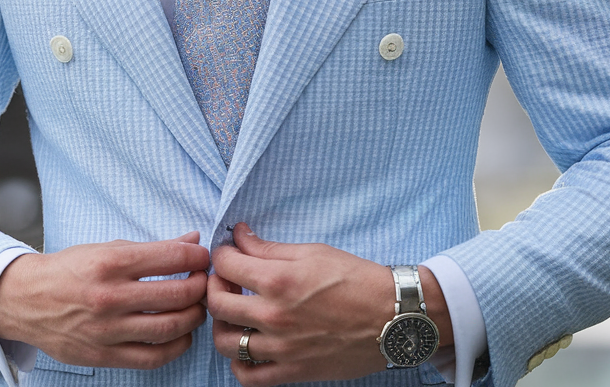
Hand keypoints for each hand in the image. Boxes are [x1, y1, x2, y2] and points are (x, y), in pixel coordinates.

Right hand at [0, 232, 210, 369]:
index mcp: (111, 262)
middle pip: (178, 294)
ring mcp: (107, 329)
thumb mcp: (106, 248)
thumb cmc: (68, 270)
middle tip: (203, 282)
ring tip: (195, 308)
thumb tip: (192, 240)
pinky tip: (180, 335)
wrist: (25, 300)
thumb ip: (152, 247)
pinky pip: (153, 356)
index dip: (197, 256)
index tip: (202, 258)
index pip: (173, 257)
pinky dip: (176, 346)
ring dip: (194, 316)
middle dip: (201, 286)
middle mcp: (110, 296)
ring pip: (171, 327)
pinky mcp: (104, 354)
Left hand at [208, 223, 452, 386]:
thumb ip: (270, 248)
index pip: (225, 265)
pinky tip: (247, 347)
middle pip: (217, 304)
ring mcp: (281, 348)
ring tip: (235, 315)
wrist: (394, 317)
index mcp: (278, 281)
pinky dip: (239, 364)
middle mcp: (274, 316)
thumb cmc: (357, 280)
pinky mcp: (292, 372)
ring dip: (222, 325)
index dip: (222, 255)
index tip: (229, 255)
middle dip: (215, 287)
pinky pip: (247, 377)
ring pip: (225, 342)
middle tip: (228, 282)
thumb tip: (240, 236)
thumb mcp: (313, 253)